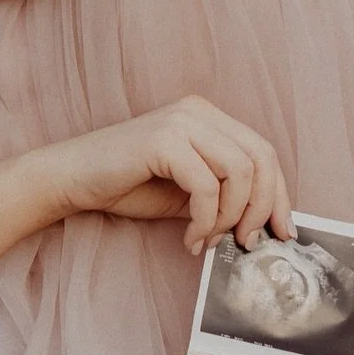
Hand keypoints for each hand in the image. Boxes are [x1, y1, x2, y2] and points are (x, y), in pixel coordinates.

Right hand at [50, 97, 293, 256]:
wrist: (71, 179)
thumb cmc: (125, 186)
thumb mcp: (187, 193)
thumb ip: (223, 196)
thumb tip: (265, 225)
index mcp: (207, 118)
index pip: (263, 152)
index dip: (279, 196)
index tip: (282, 232)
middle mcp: (198, 111)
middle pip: (261, 158)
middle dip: (262, 208)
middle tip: (245, 242)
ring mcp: (181, 121)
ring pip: (239, 172)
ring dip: (228, 217)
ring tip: (206, 239)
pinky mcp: (163, 139)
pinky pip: (206, 186)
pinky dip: (204, 220)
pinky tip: (189, 238)